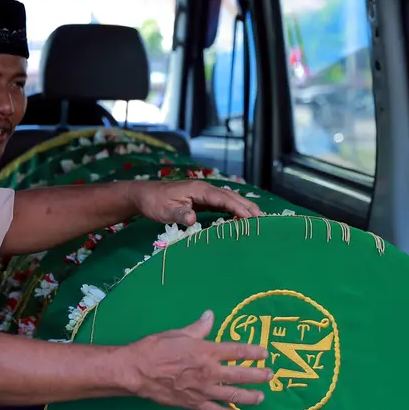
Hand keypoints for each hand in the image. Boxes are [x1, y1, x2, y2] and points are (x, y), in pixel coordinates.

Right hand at [121, 310, 271, 409]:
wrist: (137, 371)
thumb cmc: (156, 348)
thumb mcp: (178, 333)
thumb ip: (199, 327)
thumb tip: (210, 315)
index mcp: (207, 351)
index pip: (238, 351)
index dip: (254, 352)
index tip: (265, 353)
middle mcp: (210, 372)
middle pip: (241, 375)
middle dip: (259, 376)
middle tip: (270, 376)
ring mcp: (203, 391)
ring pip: (233, 396)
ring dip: (249, 397)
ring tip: (260, 398)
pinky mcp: (194, 404)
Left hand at [132, 180, 263, 225]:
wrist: (144, 195)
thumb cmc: (154, 202)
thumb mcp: (164, 210)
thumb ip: (179, 213)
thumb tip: (192, 219)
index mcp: (199, 190)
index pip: (223, 198)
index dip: (237, 208)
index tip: (250, 218)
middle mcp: (205, 190)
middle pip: (231, 197)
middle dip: (248, 207)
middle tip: (263, 219)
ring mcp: (204, 195)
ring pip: (229, 200)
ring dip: (244, 208)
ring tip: (258, 220)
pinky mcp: (202, 201)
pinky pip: (222, 205)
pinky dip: (234, 211)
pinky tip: (241, 219)